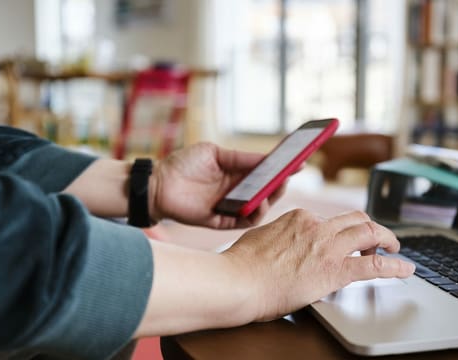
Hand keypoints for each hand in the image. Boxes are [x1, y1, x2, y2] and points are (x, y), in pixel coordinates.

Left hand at [150, 142, 285, 228]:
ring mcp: (231, 207)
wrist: (158, 184)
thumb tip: (267, 158)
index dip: (282, 169)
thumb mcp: (214, 153)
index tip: (300, 161)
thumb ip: (240, 157)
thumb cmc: (183, 164)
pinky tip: (259, 203)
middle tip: (290, 176)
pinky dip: (255, 214)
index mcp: (237, 174)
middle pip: (267, 191)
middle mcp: (237, 192)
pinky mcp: (222, 221)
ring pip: (260, 207)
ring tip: (277, 188)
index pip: (266, 173)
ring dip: (271, 199)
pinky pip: (245, 221)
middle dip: (280, 184)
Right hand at [222, 209, 415, 321]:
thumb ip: (279, 235)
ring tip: (395, 249)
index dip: (343, 230)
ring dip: (388, 239)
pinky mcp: (335, 270)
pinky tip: (405, 269)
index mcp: (299, 217)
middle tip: (380, 239)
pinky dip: (395, 266)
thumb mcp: (261, 236)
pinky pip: (374, 265)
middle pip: (356, 219)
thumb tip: (281, 240)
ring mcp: (328, 246)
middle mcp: (317, 226)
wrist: (238, 281)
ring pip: (370, 233)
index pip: (331, 219)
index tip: (346, 240)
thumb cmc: (241, 265)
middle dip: (372, 228)